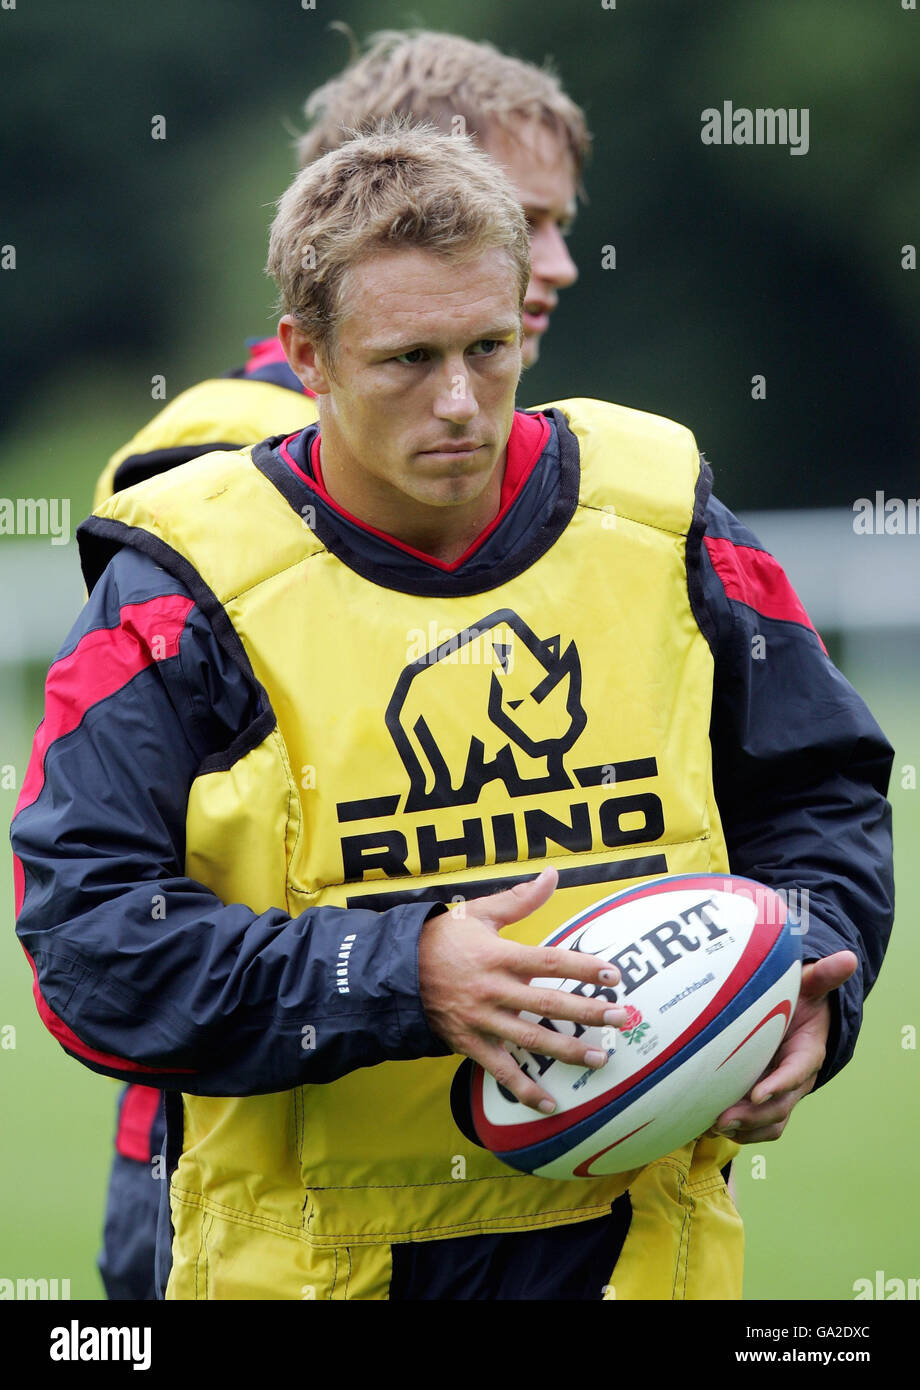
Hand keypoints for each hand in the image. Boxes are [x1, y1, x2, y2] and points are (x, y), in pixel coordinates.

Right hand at [418, 867, 629, 1113]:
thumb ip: (520, 899)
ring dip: (567, 1051)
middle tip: (619, 1017)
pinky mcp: (468, 1042)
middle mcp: (493, 989)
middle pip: (547, 1003)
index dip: (582, 967)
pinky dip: (523, 1089)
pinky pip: (499, 1070)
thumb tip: (553, 874)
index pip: (549, 961)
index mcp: (499, 956)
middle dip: (587, 1011)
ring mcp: (481, 1020)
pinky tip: (550, 1104)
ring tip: (600, 1058)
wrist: (395, 970)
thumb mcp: (479, 912)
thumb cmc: (442, 937)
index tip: (613, 974)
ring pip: (530, 1039)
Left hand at [708, 950, 857, 1143]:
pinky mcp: (762, 1099)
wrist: (799, 1019)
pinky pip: (755, 1125)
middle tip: (722, 1118)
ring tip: (713, 1127)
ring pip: (768, 1123)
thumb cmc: (802, 1001)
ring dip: (744, 1130)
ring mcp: (779, 1092)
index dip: (779, 1084)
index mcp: (807, 1053)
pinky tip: (705, 1128)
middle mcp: (794, 1079)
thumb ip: (823, 976)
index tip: (757, 1093)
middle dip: (753, 1116)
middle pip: (780, 1107)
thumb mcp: (811, 986)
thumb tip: (848, 958)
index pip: (796, 1072)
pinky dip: (736, 1130)